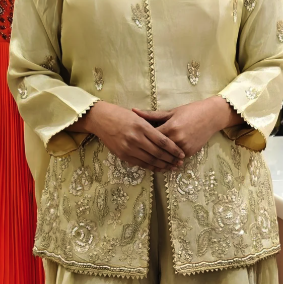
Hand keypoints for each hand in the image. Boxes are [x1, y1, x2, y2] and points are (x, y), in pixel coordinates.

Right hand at [69, 102, 184, 171]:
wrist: (101, 119)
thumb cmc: (121, 115)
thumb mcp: (138, 116)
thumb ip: (151, 127)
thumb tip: (166, 139)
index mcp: (142, 126)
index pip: (162, 141)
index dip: (174, 150)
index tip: (182, 154)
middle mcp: (136, 138)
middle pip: (158, 153)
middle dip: (171, 160)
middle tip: (180, 163)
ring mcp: (129, 148)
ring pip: (150, 161)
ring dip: (163, 166)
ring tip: (172, 168)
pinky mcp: (123, 155)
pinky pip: (141, 164)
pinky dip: (151, 167)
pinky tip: (159, 168)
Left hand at [133, 96, 241, 158]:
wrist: (211, 116)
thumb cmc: (190, 111)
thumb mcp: (171, 112)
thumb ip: (151, 115)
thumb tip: (134, 111)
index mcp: (170, 127)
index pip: (151, 137)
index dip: (142, 141)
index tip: (132, 143)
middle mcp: (177, 138)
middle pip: (158, 150)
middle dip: (148, 153)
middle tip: (135, 156)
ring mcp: (184, 147)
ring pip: (167, 157)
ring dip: (158, 160)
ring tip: (146, 161)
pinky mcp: (190, 152)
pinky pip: (176, 158)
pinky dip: (169, 160)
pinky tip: (161, 162)